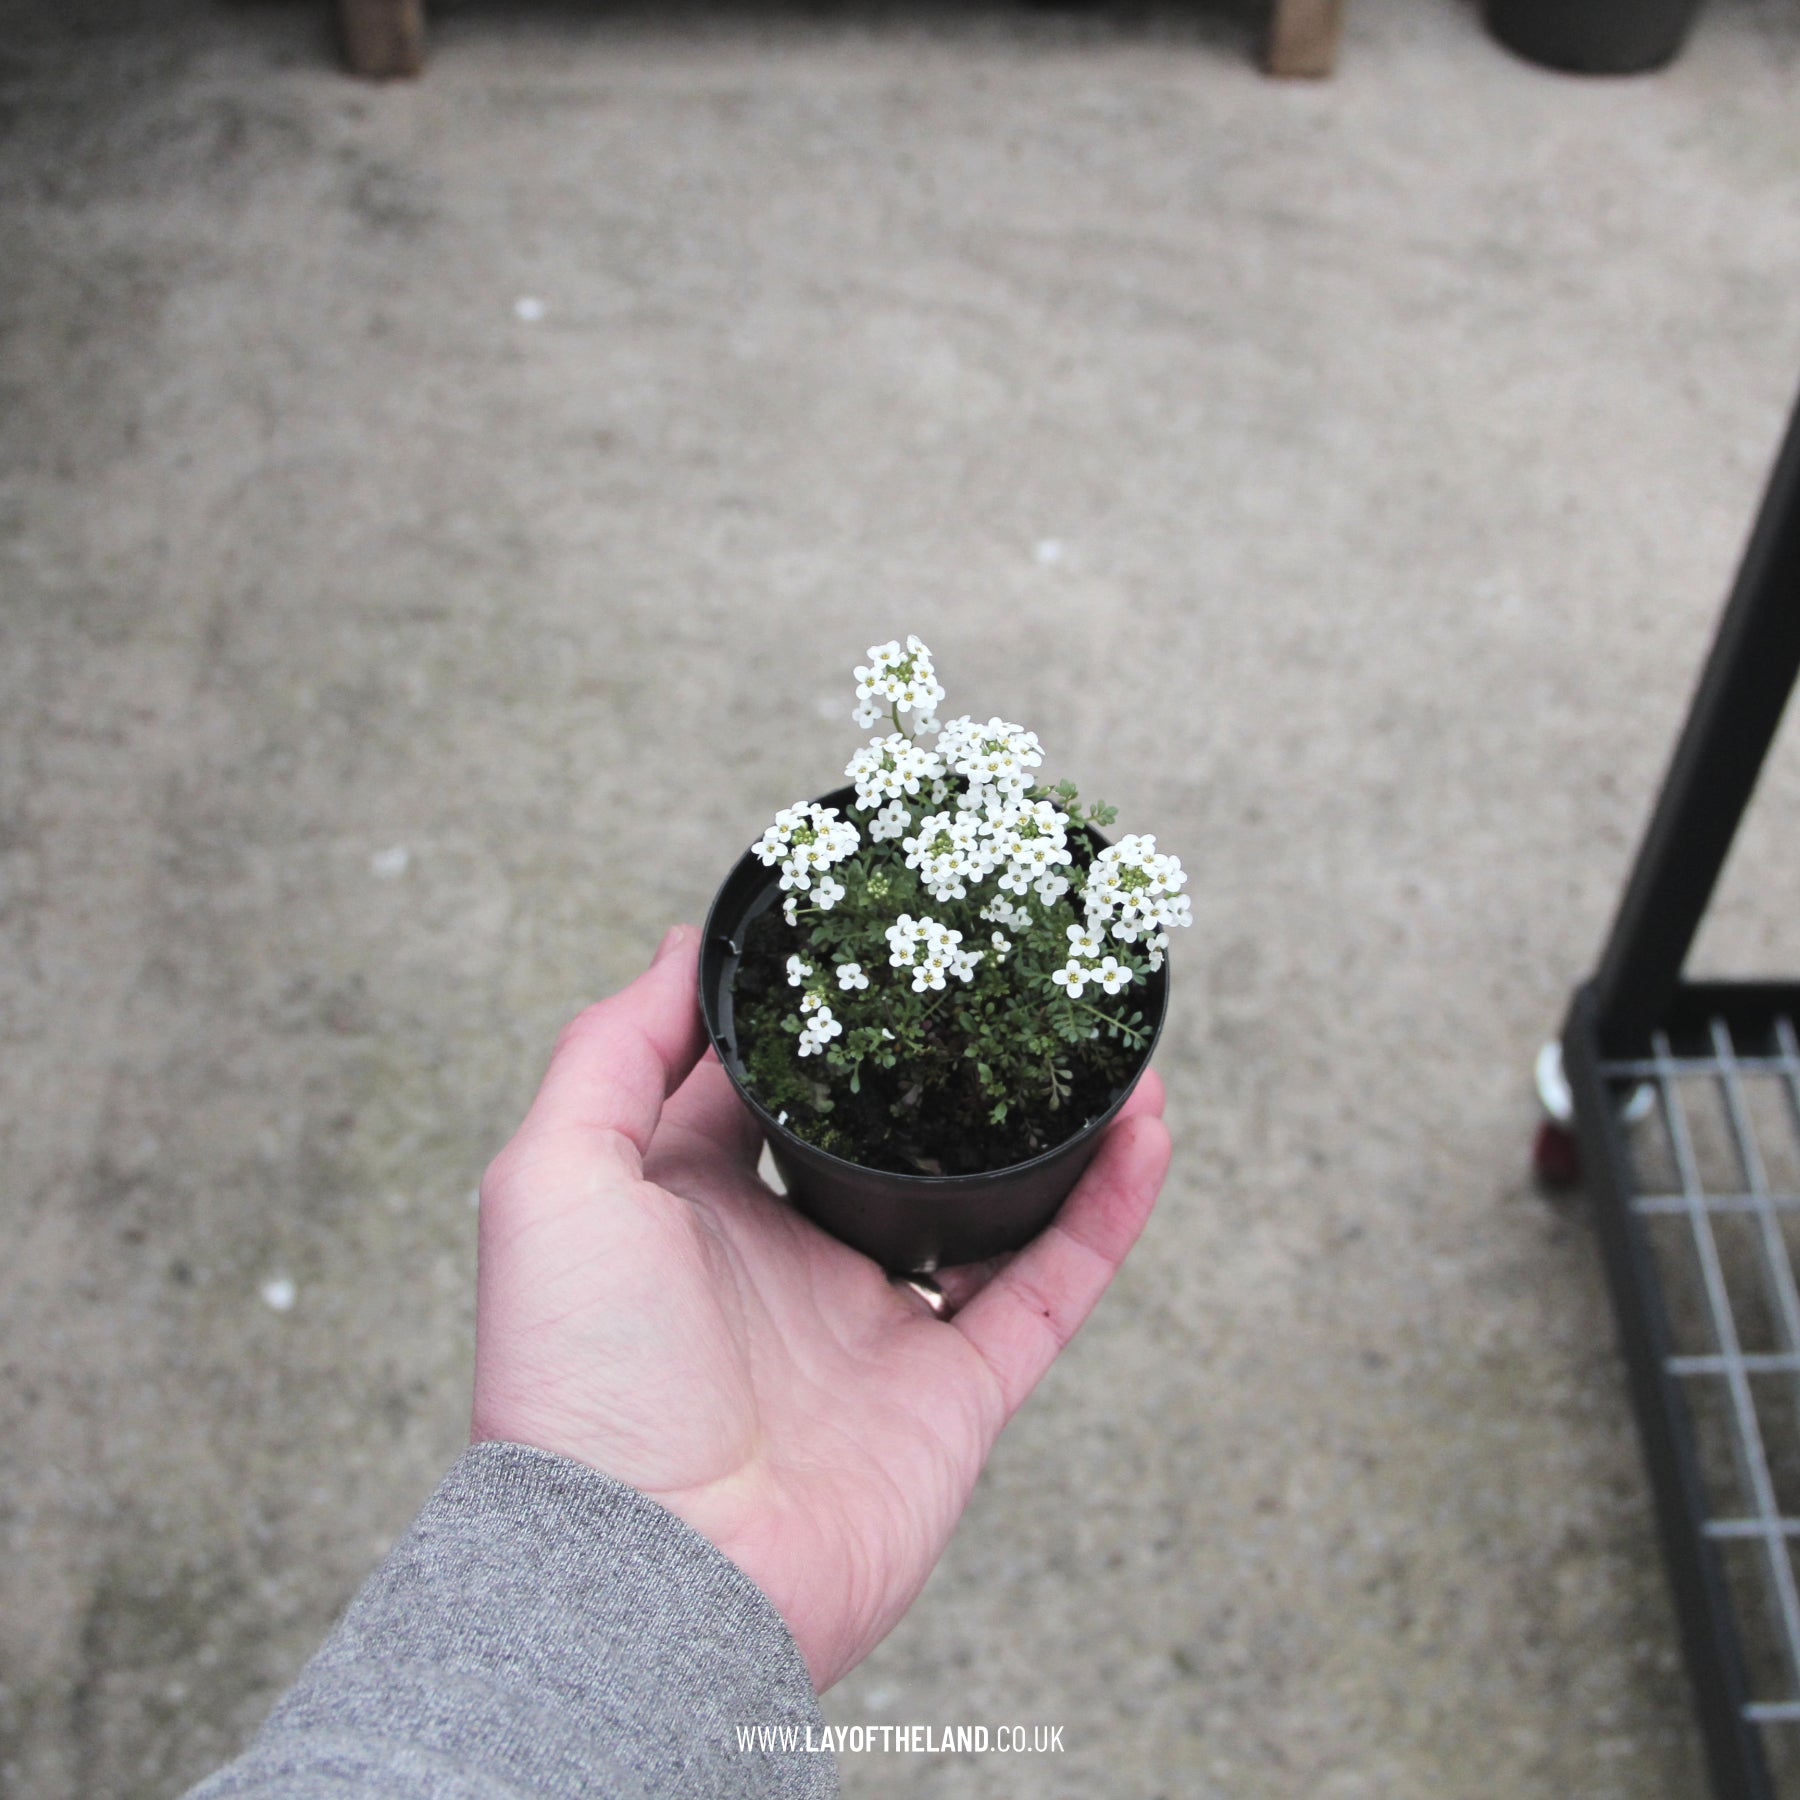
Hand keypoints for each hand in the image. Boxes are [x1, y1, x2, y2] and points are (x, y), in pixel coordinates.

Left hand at [471, 925, 1170, 1689]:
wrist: (654, 1576)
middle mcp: (793, 1260)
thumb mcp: (554, 1180)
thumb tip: (681, 949)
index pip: (768, 1086)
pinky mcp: (957, 1392)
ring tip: (1105, 1043)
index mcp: (698, 1207)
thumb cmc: (580, 1383)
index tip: (872, 935)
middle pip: (891, 1140)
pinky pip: (1051, 1286)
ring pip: (992, 1204)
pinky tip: (1147, 1129)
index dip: (819, 1014)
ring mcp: (881, 1327)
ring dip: (1055, 1128)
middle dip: (950, 1067)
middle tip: (1008, 978)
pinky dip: (1109, 1211)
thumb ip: (611, 1053)